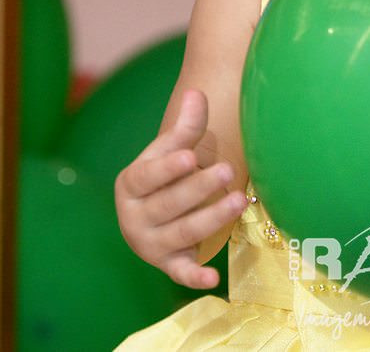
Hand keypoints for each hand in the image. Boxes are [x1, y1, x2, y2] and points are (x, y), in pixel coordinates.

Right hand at [115, 90, 247, 288]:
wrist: (156, 214)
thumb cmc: (166, 175)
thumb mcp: (171, 150)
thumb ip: (186, 126)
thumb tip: (196, 92)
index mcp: (130, 185)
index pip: (147, 177)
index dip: (168, 168)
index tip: (190, 157)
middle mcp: (135, 218)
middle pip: (169, 204)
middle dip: (199, 189)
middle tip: (228, 171)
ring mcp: (151, 244)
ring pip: (183, 232)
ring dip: (211, 219)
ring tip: (239, 201)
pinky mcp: (170, 264)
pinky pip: (181, 273)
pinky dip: (195, 277)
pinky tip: (214, 278)